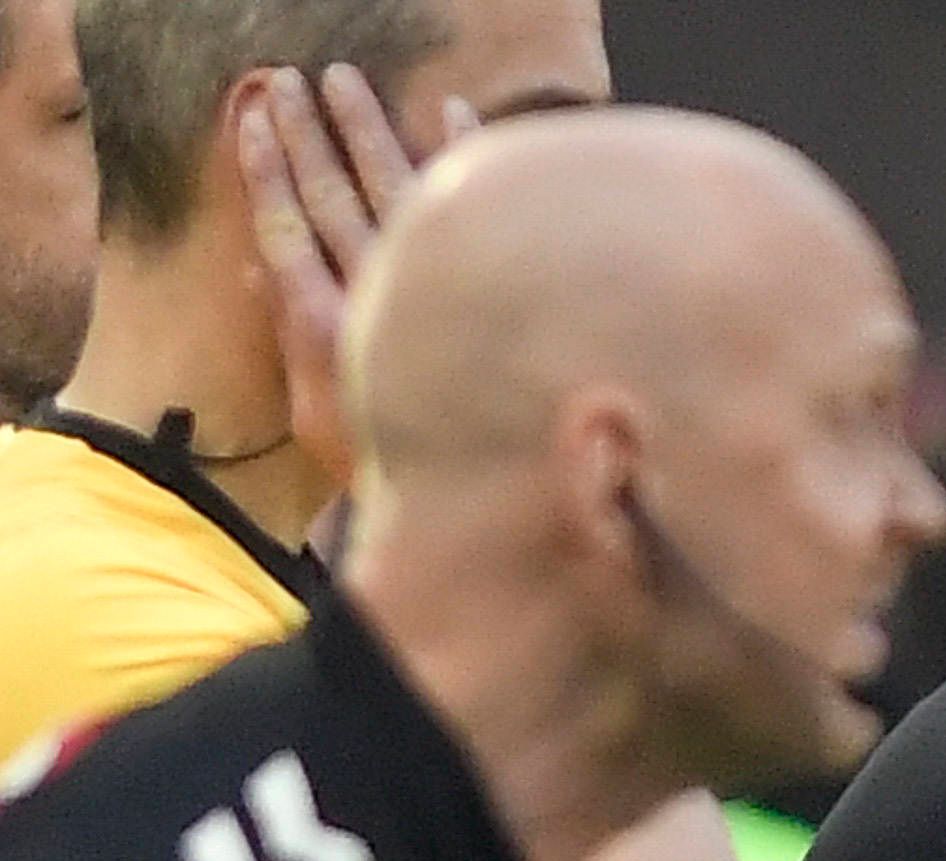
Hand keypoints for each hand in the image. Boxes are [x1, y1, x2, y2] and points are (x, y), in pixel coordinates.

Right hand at [236, 66, 449, 487]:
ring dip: (366, 129)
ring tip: (342, 80)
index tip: (253, 119)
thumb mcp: (315, 410)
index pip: (284, 228)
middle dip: (306, 136)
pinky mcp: (493, 285)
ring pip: (393, 188)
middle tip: (287, 83)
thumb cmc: (386, 460)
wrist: (478, 496)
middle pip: (331, 198)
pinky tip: (455, 109)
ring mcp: (436, 286)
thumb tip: (253, 264)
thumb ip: (288, 334)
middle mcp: (376, 296)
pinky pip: (478, 208)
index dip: (266, 171)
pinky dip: (466, 154)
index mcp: (325, 325)